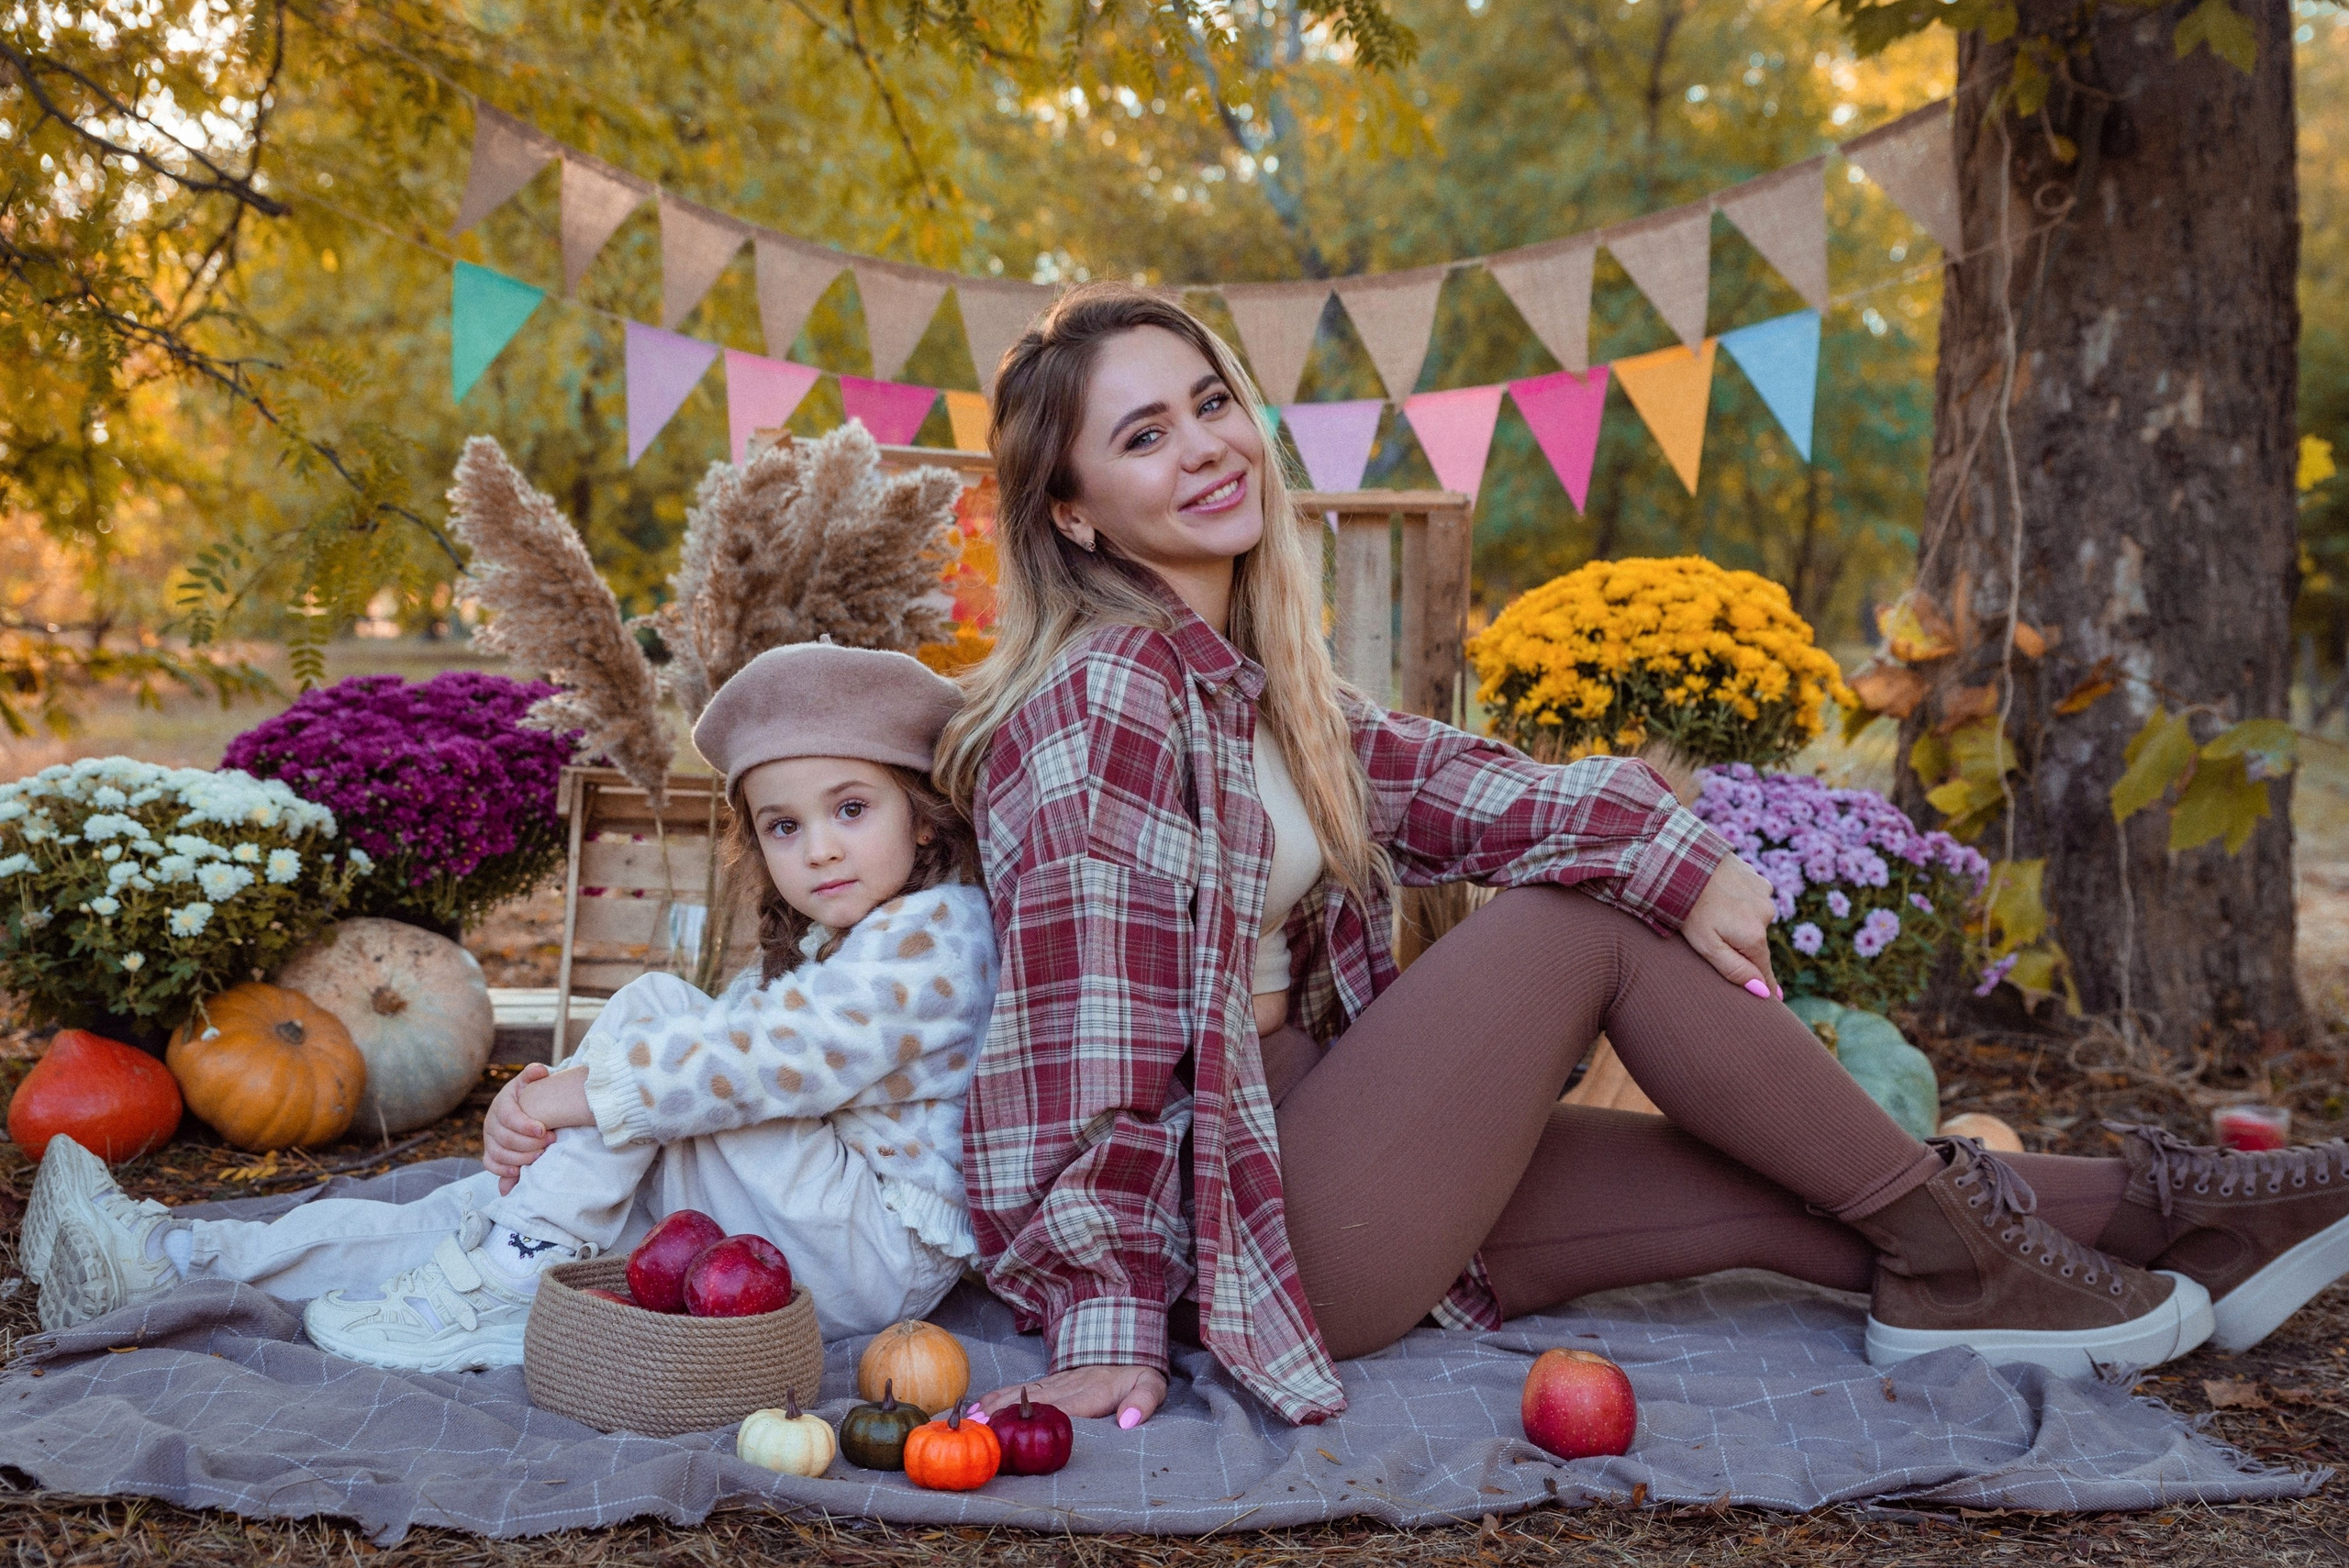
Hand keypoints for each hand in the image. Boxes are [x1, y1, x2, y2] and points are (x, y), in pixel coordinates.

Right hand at [483, 1062, 554, 1193]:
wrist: (524, 1108)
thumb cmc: (531, 1095)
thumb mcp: (531, 1082)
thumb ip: (534, 1074)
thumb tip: (539, 1071)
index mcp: (501, 1104)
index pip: (508, 1117)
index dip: (525, 1126)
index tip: (543, 1131)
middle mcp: (491, 1122)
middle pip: (505, 1138)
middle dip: (529, 1143)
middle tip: (551, 1142)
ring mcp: (489, 1139)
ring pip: (498, 1153)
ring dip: (520, 1157)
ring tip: (541, 1155)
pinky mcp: (490, 1152)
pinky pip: (490, 1164)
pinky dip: (502, 1170)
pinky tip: (519, 1171)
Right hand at [974, 1364, 1166, 1428]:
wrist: (1126, 1339)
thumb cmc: (1137, 1370)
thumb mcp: (1151, 1383)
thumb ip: (1143, 1400)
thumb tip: (1129, 1421)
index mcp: (1091, 1392)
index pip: (1063, 1409)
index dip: (1039, 1420)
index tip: (1015, 1431)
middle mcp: (1068, 1386)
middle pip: (1032, 1403)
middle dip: (1005, 1415)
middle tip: (978, 1429)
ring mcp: (1055, 1382)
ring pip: (1021, 1394)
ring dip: (995, 1407)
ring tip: (971, 1419)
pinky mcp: (1049, 1381)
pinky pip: (1020, 1389)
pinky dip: (998, 1397)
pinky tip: (979, 1405)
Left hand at [1680, 855, 1781, 999]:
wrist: (1682, 861)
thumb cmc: (1688, 908)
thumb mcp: (1706, 946)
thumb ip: (1735, 969)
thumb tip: (1764, 992)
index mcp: (1755, 936)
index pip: (1764, 970)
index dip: (1764, 983)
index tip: (1774, 998)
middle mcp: (1767, 915)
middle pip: (1757, 942)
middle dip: (1740, 943)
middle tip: (1713, 933)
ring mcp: (1765, 894)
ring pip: (1754, 918)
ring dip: (1738, 918)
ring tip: (1713, 909)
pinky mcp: (1758, 878)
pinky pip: (1752, 898)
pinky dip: (1739, 899)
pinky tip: (1720, 892)